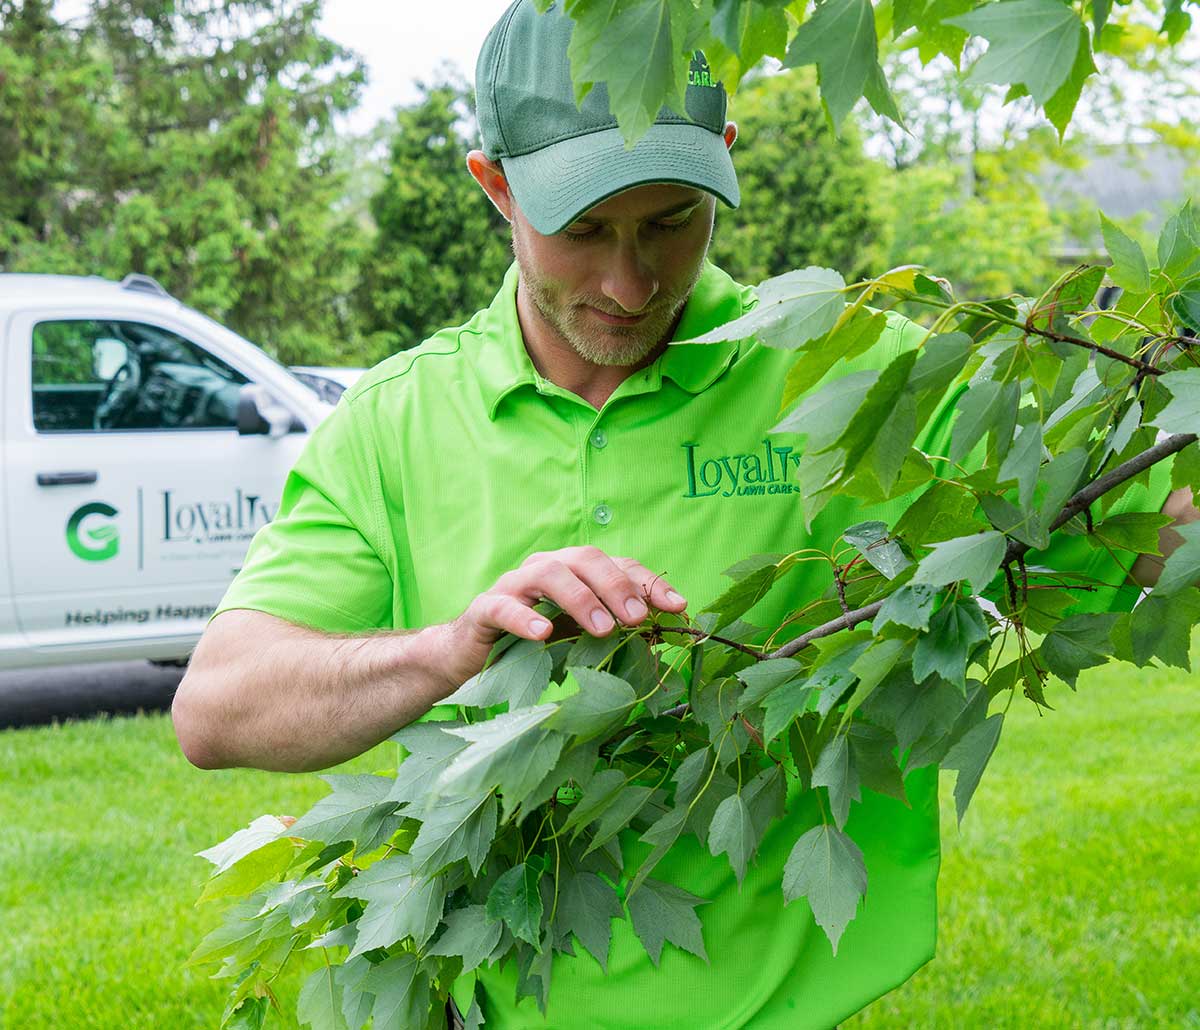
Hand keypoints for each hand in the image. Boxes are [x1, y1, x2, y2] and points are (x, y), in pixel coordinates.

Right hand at [429, 547, 687, 692]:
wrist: (472, 657)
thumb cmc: (534, 643)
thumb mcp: (580, 635)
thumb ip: (614, 626)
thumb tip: (663, 633)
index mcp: (574, 571)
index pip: (618, 564)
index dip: (648, 582)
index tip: (676, 605)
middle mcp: (546, 568)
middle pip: (585, 559)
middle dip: (617, 585)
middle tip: (638, 618)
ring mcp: (513, 586)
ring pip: (548, 575)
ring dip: (580, 599)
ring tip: (602, 629)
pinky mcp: (484, 610)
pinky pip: (502, 607)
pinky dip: (524, 617)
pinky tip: (542, 633)